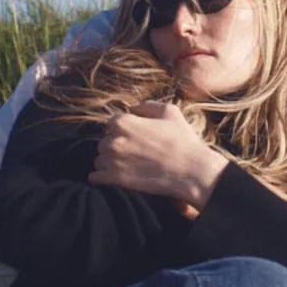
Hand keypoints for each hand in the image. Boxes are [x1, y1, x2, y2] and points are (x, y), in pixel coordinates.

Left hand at [89, 101, 228, 209]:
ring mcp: (113, 160)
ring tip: (127, 166)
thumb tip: (132, 109)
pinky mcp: (115, 179)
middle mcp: (114, 140)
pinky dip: (101, 178)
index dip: (123, 131)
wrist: (190, 171)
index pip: (111, 124)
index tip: (133, 138)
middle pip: (104, 142)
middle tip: (132, 153)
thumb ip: (147, 106)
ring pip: (100, 160)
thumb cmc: (182, 140)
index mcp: (124, 122)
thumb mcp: (170, 112)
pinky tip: (112, 178)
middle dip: (115, 147)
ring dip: (109, 162)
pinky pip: (95, 177)